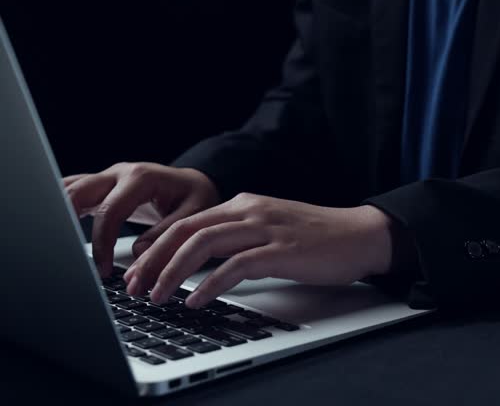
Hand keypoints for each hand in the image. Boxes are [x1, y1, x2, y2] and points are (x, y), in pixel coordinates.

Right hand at [63, 163, 220, 276]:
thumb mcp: (194, 215)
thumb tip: (137, 257)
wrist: (196, 184)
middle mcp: (119, 174)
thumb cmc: (197, 197)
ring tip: (47, 239)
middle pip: (78, 192)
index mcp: (141, 178)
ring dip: (57, 210)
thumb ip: (166, 235)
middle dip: (65, 222)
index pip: (109, 211)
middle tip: (63, 255)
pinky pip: (74, 193)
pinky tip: (52, 226)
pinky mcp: (103, 189)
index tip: (102, 271)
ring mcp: (108, 179)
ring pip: (70, 189)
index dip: (102, 243)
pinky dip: (61, 207)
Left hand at [122, 193, 393, 307]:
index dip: (156, 246)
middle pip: (186, 230)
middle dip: (153, 260)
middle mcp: (250, 210)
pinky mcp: (281, 251)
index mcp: (244, 203)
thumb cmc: (318, 237)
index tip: (137, 268)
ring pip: (203, 244)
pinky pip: (235, 266)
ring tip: (156, 296)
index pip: (187, 221)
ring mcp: (266, 228)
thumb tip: (201, 261)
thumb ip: (238, 236)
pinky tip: (196, 300)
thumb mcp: (270, 227)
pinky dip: (209, 284)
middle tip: (134, 286)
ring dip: (173, 272)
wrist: (361, 234)